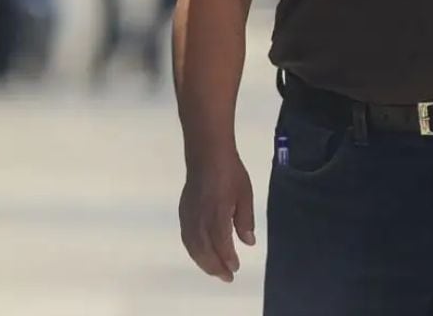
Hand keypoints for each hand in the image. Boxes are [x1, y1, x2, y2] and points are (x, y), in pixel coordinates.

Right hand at [180, 151, 256, 282]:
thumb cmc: (230, 172)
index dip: (227, 259)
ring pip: (193, 246)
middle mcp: (200, 218)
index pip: (221, 244)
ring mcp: (189, 216)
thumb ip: (245, 220)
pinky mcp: (183, 212)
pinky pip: (186, 238)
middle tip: (227, 277)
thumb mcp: (245, 194)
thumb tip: (248, 242)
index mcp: (217, 213)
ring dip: (203, 262)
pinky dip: (194, 251)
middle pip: (204, 250)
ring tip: (215, 270)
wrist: (207, 154)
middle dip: (215, 266)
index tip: (235, 268)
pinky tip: (201, 254)